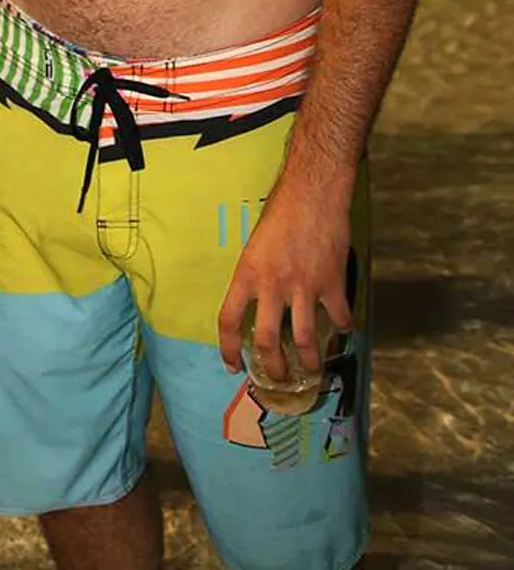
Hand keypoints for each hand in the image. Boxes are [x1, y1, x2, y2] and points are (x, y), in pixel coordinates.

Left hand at [217, 180, 352, 379]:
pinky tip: (343, 329)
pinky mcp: (331, 283)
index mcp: (247, 273)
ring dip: (309, 362)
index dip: (228, 348)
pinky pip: (339, 317)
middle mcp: (272, 285)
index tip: (232, 365)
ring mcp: (303, 286)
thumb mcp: (256, 244)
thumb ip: (257, 276)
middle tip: (277, 379)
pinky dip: (343, 327)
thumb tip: (260, 303)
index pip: (228, 320)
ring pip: (304, 339)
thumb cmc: (283, 211)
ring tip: (311, 371)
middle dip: (272, 368)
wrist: (313, 192)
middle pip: (266, 341)